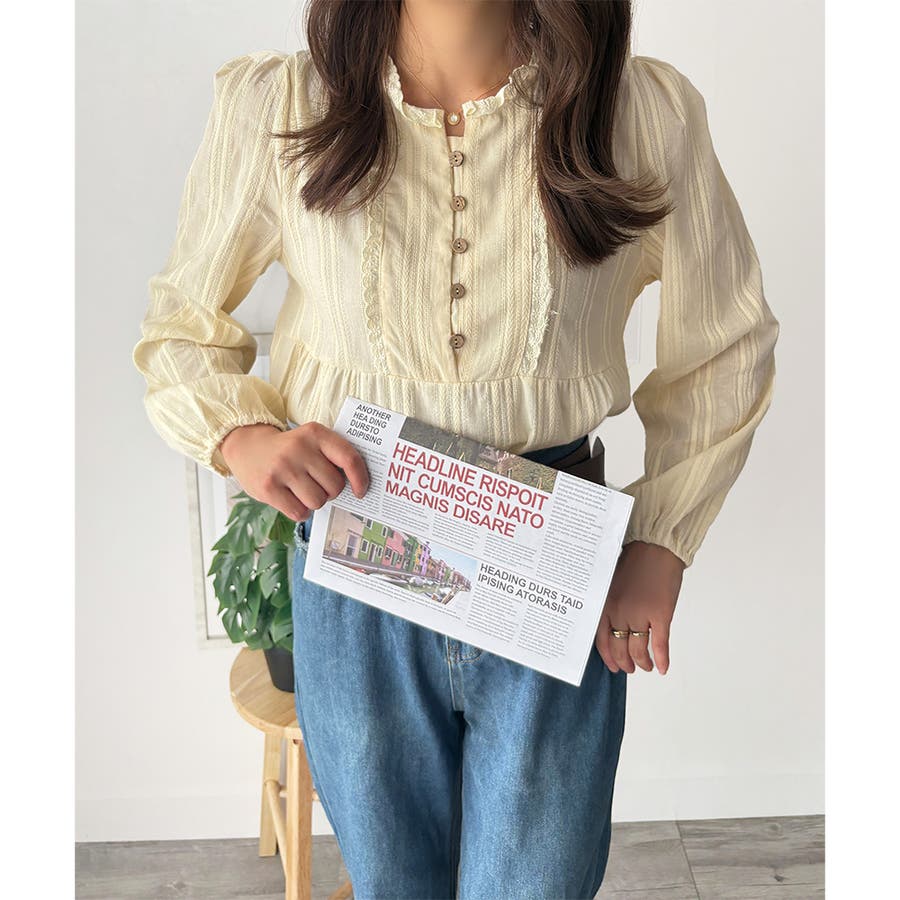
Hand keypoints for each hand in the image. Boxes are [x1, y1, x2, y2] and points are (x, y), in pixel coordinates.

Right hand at [217, 421, 369, 521]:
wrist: (246, 447)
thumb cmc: (289, 449)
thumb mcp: (310, 440)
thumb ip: (332, 455)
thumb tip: (359, 485)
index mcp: (315, 433)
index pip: (349, 458)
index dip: (360, 478)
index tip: (361, 491)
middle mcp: (299, 448)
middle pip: (335, 486)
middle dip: (331, 492)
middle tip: (317, 485)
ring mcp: (282, 468)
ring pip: (318, 501)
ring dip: (314, 502)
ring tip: (302, 490)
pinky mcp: (268, 488)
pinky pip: (299, 512)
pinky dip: (300, 511)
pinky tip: (292, 499)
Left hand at [595, 541, 685, 674]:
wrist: (656, 548)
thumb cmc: (635, 560)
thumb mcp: (612, 582)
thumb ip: (610, 603)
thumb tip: (614, 625)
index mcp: (605, 604)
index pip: (601, 639)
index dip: (608, 656)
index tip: (613, 665)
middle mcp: (619, 611)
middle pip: (619, 647)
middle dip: (625, 662)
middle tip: (629, 668)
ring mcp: (640, 614)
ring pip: (638, 650)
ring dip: (643, 662)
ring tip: (646, 666)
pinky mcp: (660, 615)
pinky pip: (660, 644)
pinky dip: (661, 659)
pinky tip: (663, 667)